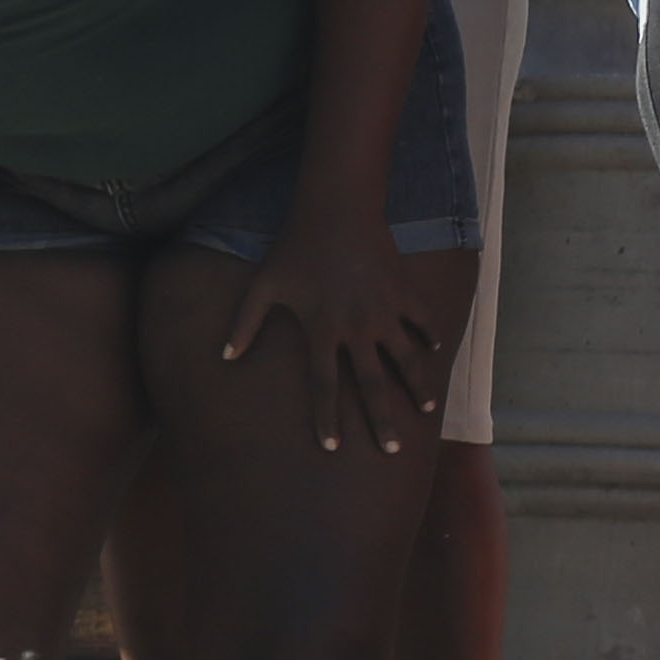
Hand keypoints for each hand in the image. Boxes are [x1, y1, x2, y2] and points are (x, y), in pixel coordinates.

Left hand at [223, 194, 451, 452]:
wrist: (336, 209)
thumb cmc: (294, 247)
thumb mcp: (262, 284)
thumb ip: (243, 323)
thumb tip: (224, 358)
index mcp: (321, 329)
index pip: (322, 385)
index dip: (325, 418)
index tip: (331, 447)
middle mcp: (355, 327)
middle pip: (370, 384)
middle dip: (381, 420)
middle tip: (390, 450)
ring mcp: (384, 311)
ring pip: (406, 359)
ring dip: (417, 386)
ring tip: (425, 409)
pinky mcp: (403, 292)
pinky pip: (423, 322)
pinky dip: (431, 338)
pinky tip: (435, 354)